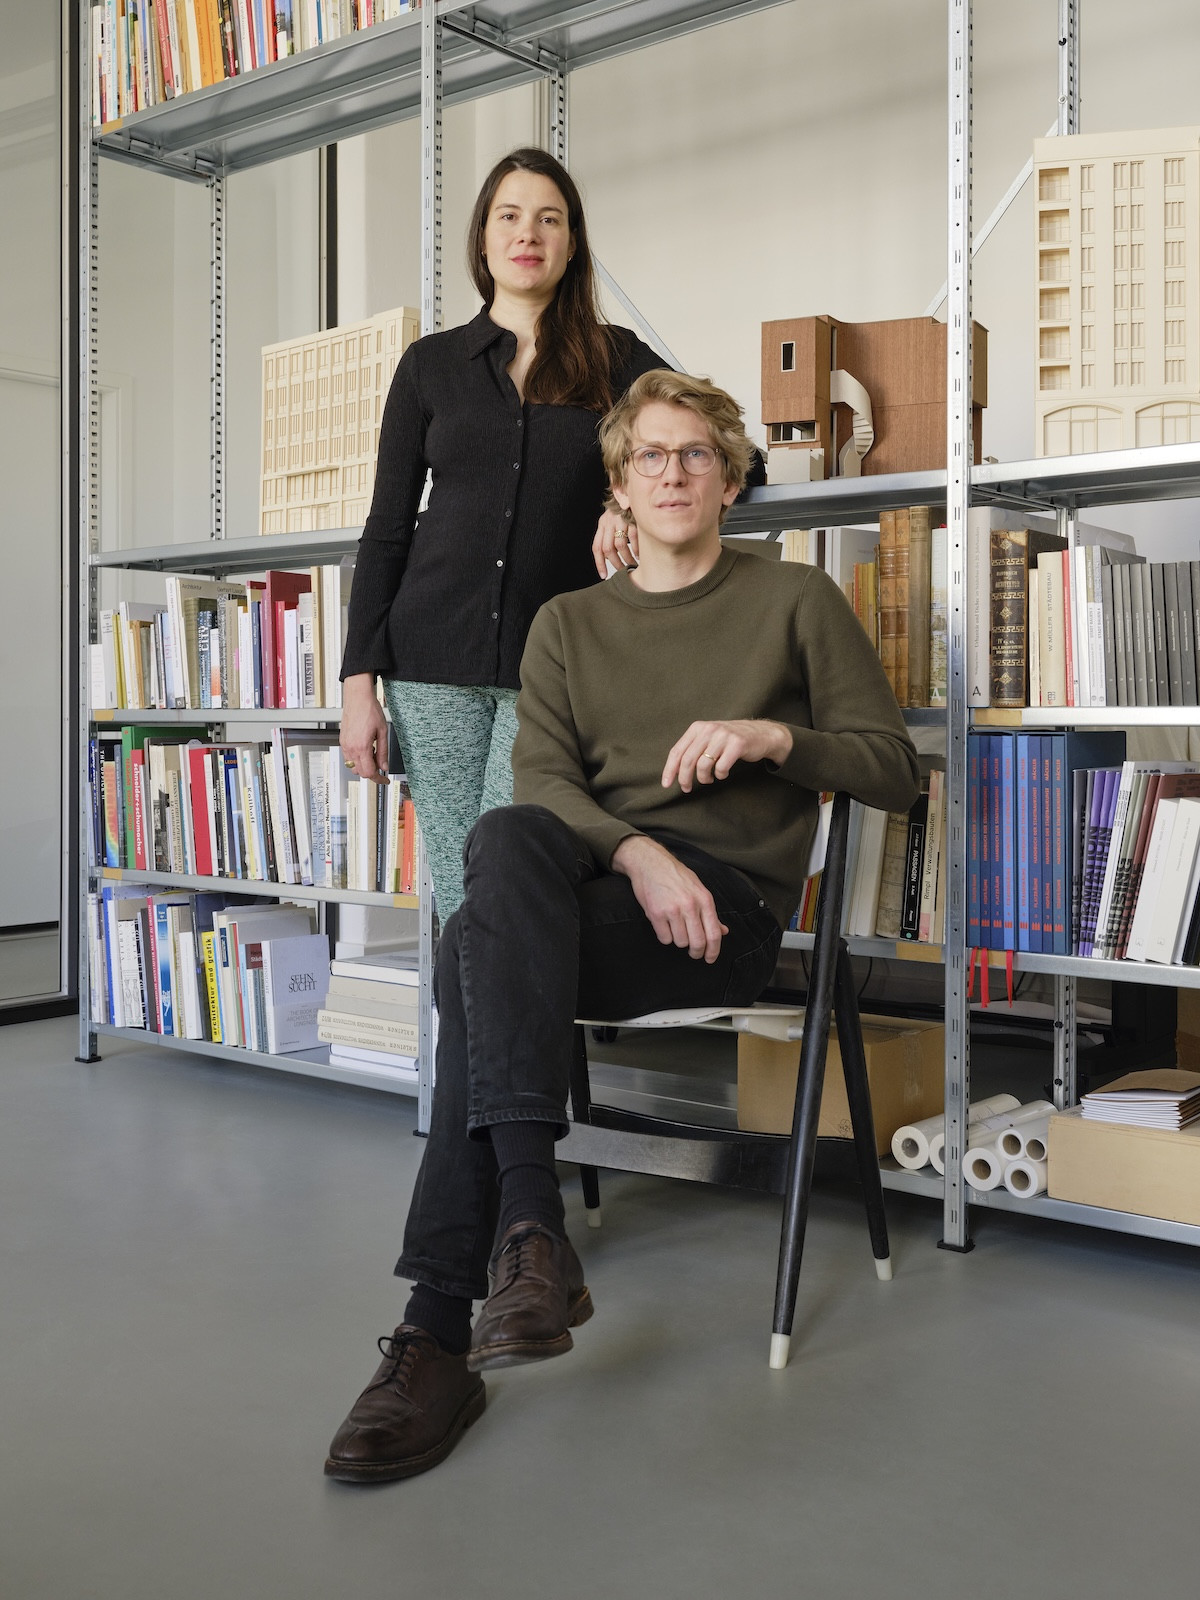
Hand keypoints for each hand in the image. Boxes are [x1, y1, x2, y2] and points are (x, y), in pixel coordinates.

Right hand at [340, 674, 389, 784]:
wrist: (358, 698)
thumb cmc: (369, 710)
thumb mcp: (383, 732)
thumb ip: (383, 752)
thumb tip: (384, 766)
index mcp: (362, 747)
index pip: (369, 773)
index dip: (378, 779)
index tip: (384, 780)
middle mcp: (351, 748)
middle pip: (360, 772)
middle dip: (372, 772)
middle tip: (381, 764)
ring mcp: (345, 745)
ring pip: (353, 766)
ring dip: (364, 765)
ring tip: (373, 752)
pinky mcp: (342, 741)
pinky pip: (348, 758)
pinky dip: (357, 759)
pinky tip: (366, 749)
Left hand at [592, 508, 638, 577]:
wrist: (633, 490)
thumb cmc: (623, 510)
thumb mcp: (612, 521)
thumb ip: (608, 536)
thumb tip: (608, 558)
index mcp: (602, 524)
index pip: (597, 547)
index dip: (599, 564)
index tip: (603, 575)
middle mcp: (609, 522)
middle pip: (608, 549)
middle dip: (615, 563)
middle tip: (622, 570)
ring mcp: (620, 520)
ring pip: (620, 546)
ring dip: (627, 558)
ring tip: (632, 563)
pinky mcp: (632, 518)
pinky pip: (633, 538)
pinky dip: (636, 549)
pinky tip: (638, 554)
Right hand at [611, 835, 727, 962]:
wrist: (650, 863)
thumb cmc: (676, 876)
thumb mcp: (699, 889)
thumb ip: (710, 913)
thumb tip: (723, 931)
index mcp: (704, 900)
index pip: (714, 933)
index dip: (713, 951)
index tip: (710, 958)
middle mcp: (690, 905)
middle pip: (698, 942)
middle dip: (696, 952)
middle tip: (693, 952)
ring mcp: (672, 910)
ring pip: (680, 942)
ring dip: (678, 940)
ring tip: (675, 927)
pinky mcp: (655, 914)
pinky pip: (664, 938)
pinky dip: (665, 936)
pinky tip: (664, 925)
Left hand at [661, 719, 793, 793]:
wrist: (761, 734)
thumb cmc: (730, 741)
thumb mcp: (709, 738)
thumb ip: (692, 749)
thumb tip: (674, 771)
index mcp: (697, 728)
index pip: (677, 751)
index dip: (670, 769)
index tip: (666, 784)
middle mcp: (709, 729)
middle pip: (688, 760)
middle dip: (685, 778)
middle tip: (687, 788)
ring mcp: (723, 736)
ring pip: (703, 765)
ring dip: (703, 778)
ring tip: (709, 779)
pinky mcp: (737, 744)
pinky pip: (721, 767)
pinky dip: (720, 775)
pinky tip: (722, 773)